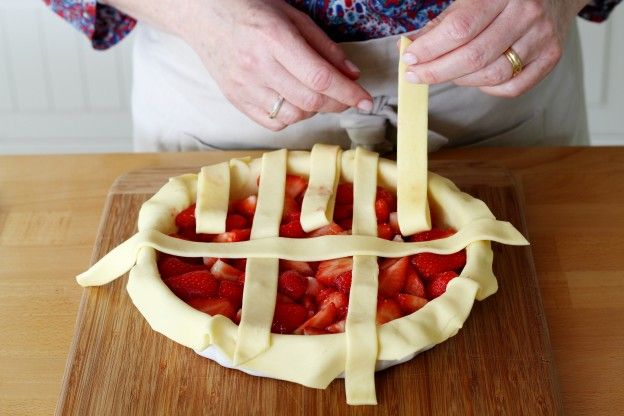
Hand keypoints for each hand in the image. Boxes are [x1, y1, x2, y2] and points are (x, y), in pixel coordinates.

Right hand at [181, 0, 372, 129]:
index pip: (320, 77)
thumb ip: (324, 46)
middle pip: (310, 100)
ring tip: (316, 94)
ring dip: (315, 110)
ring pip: (294, 115)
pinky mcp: (236, 99)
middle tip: (347, 97)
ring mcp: (244, 86)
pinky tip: (295, 102)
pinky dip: (292, 117)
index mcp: (275, 39)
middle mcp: (258, 66)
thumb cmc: (251, 8)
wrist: (203, 14)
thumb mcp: (293, 16)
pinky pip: (273, 123)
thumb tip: (352, 74)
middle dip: (337, 103)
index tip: (366, 101)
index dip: (348, 93)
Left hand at [402, 0, 588, 96]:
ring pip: (492, 75)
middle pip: (474, 57)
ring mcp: (542, 37)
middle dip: (437, 71)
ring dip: (459, 80)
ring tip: (444, 73)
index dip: (430, 48)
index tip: (410, 58)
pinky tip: (474, 78)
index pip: (460, 28)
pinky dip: (486, 88)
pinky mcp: (550, 57)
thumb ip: (443, 20)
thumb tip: (409, 45)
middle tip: (416, 75)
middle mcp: (526, 13)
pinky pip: (512, 87)